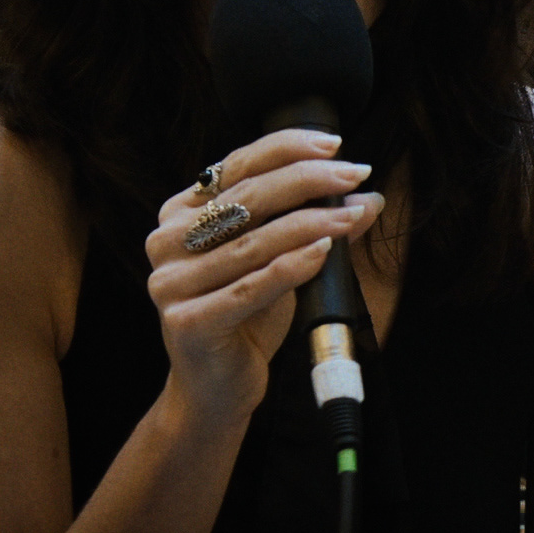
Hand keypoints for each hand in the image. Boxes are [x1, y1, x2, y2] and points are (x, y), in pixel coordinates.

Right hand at [146, 130, 379, 423]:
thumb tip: (367, 197)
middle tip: (355, 174)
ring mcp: (170, 283)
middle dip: (308, 181)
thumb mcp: (281, 261)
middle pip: (247, 198)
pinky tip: (324, 252)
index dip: (287, 149)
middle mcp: (166, 242)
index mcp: (179, 215)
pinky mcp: (186, 321)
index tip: (336, 145)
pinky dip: (290, 267)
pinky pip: (249, 287)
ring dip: (311, 223)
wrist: (217, 387)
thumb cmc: (247, 318)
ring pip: (252, 242)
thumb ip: (314, 226)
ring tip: (353, 216)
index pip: (236, 166)